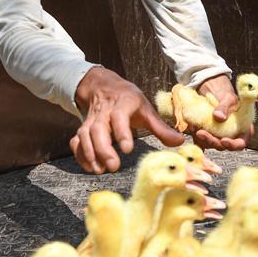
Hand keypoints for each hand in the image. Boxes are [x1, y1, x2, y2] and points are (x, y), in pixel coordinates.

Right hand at [70, 67, 185, 173]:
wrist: (104, 86)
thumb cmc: (129, 100)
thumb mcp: (146, 109)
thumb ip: (161, 128)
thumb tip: (180, 142)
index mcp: (123, 103)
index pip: (119, 116)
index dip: (122, 132)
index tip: (128, 150)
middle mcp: (104, 111)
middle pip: (98, 128)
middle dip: (104, 149)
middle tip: (114, 166)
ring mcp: (91, 119)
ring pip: (85, 134)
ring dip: (90, 153)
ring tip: (100, 170)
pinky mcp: (83, 127)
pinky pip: (77, 141)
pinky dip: (80, 154)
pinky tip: (90, 167)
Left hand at [191, 75, 250, 150]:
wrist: (215, 95)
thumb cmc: (227, 97)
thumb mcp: (229, 99)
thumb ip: (225, 107)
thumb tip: (218, 117)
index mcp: (242, 131)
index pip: (240, 144)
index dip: (233, 145)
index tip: (224, 140)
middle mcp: (230, 137)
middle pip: (222, 146)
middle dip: (211, 141)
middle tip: (201, 133)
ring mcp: (217, 138)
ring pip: (209, 144)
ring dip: (201, 139)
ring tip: (194, 127)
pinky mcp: (207, 136)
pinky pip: (201, 142)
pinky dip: (196, 138)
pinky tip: (191, 130)